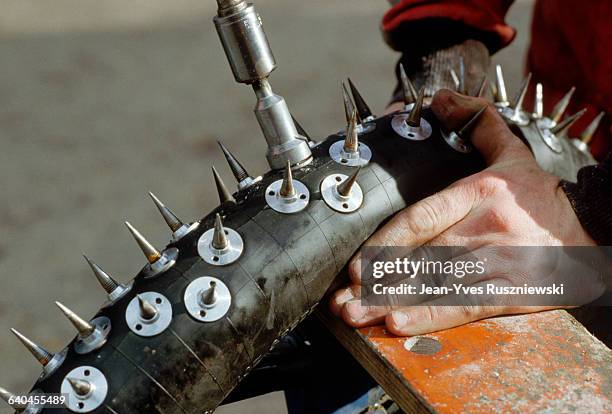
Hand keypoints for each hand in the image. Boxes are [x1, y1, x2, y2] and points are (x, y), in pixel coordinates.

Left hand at [331, 89, 602, 335]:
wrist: (592, 230)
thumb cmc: (540, 197)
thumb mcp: (513, 152)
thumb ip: (477, 123)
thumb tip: (441, 99)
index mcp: (480, 193)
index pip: (422, 218)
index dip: (386, 243)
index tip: (356, 264)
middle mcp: (486, 228)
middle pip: (421, 257)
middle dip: (379, 281)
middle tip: (344, 301)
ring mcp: (500, 262)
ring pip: (437, 285)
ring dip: (393, 303)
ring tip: (358, 316)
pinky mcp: (512, 291)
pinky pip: (465, 306)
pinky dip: (430, 318)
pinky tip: (399, 324)